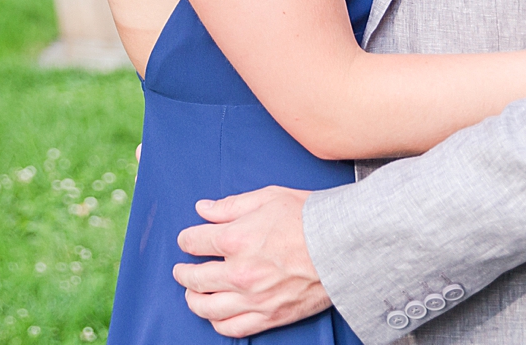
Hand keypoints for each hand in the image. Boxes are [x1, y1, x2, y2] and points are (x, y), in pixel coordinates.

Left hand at [172, 187, 329, 336]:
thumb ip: (231, 206)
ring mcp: (253, 298)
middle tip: (182, 269)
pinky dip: (217, 322)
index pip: (194, 242)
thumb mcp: (268, 198)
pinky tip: (215, 314)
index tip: (186, 240)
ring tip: (192, 293)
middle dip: (183, 272)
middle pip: (194, 277)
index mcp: (236, 239)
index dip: (186, 240)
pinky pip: (231, 328)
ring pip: (207, 307)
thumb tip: (203, 209)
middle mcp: (239, 272)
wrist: (343, 246)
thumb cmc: (310, 218)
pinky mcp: (269, 316)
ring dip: (193, 299)